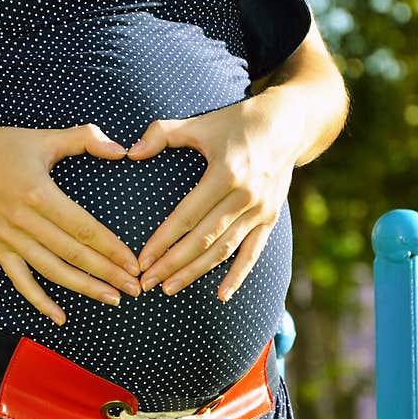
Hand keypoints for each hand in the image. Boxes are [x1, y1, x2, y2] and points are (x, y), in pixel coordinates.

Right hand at [0, 123, 140, 324]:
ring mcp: (9, 238)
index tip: (133, 263)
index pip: (83, 229)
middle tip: (135, 288)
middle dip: (107, 274)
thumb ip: (86, 138)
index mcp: (39, 193)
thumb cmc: (2, 146)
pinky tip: (61, 317)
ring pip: (52, 271)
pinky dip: (40, 301)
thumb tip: (121, 149)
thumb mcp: (45, 137)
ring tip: (112, 299)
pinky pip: (21, 281)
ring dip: (84, 288)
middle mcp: (24, 221)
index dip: (111, 249)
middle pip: (73, 254)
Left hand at [126, 88, 302, 300]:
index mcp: (225, 173)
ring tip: (170, 288)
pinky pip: (253, 252)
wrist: (287, 124)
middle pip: (203, 239)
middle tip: (147, 282)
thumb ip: (162, 134)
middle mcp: (245, 196)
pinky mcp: (271, 218)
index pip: (187, 216)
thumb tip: (130, 152)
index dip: (163, 240)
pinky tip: (221, 295)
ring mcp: (260, 210)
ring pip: (224, 250)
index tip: (142, 260)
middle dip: (173, 263)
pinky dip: (238, 276)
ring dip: (196, 272)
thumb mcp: (200, 123)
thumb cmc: (236, 123)